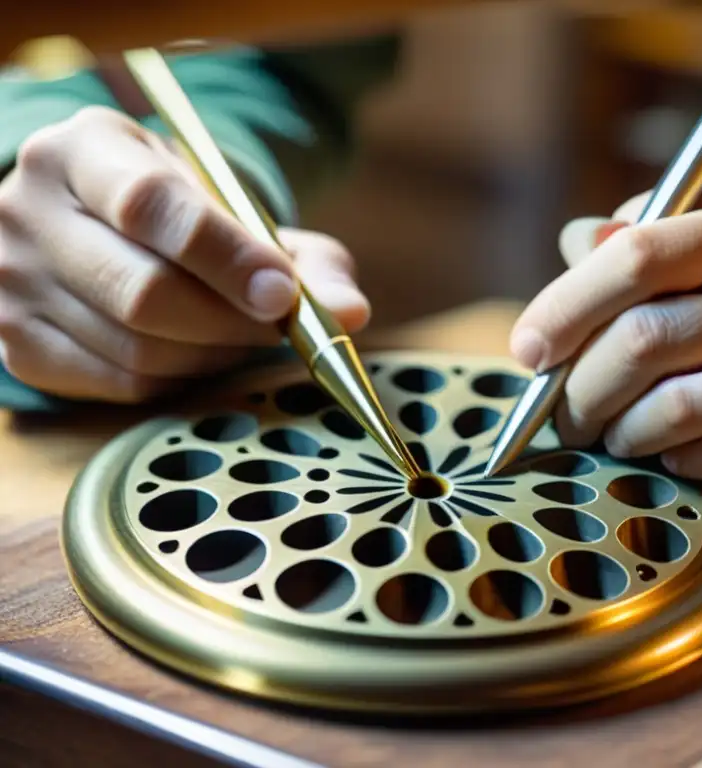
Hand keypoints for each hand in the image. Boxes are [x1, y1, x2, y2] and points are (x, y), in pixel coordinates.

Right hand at [0, 106, 368, 402]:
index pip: (150, 206)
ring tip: (244, 332)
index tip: (283, 295)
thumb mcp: (238, 211)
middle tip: (279, 324)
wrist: (92, 227)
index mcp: (83, 152)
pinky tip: (200, 350)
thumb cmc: (180, 217)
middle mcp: (28, 210)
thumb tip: (349, 311)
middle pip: (144, 293)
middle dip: (232, 321)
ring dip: (215, 354)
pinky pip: (122, 384)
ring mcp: (12, 281)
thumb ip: (304, 256)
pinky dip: (180, 377)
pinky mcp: (17, 343)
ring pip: (137, 349)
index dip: (227, 258)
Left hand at [511, 173, 701, 513]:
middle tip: (558, 412)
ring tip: (617, 438)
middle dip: (579, 378)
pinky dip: (684, 458)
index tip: (533, 346)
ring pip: (677, 389)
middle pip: (645, 324)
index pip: (639, 246)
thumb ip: (681, 240)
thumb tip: (581, 236)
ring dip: (624, 426)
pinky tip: (679, 460)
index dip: (567, 301)